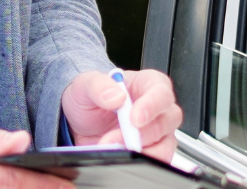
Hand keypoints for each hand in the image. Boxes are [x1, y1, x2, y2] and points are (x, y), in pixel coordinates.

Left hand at [61, 68, 182, 161]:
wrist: (80, 122)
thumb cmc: (90, 98)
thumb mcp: (85, 84)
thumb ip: (98, 85)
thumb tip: (116, 97)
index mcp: (148, 84)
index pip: (161, 92)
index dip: (151, 106)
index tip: (134, 119)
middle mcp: (157, 108)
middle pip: (166, 121)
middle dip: (140, 135)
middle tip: (114, 139)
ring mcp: (156, 132)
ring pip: (165, 145)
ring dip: (141, 151)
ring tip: (115, 150)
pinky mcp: (150, 151)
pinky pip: (156, 160)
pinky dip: (140, 162)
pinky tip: (121, 158)